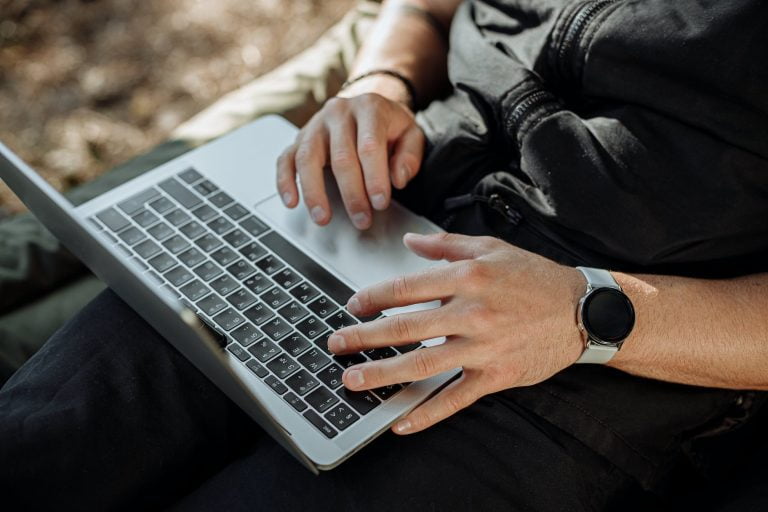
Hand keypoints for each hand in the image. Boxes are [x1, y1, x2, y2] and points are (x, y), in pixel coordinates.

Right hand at [275, 89, 424, 229]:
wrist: (366, 107)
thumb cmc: (389, 126)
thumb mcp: (411, 133)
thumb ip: (410, 156)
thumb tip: (397, 179)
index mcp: (369, 108)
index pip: (369, 146)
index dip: (374, 178)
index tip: (380, 203)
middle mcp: (338, 113)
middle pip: (340, 156)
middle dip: (351, 194)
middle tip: (361, 219)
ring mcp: (315, 125)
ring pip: (308, 158)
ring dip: (314, 192)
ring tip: (323, 218)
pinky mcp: (299, 138)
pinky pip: (285, 159)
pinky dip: (285, 181)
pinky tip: (291, 202)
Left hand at [328, 232, 585, 433]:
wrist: (582, 310)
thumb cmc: (535, 277)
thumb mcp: (492, 248)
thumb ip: (446, 245)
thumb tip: (409, 243)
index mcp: (467, 277)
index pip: (406, 288)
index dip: (372, 298)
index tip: (352, 306)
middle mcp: (472, 312)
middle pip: (405, 327)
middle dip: (364, 337)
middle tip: (336, 344)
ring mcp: (483, 347)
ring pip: (423, 364)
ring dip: (383, 374)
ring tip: (353, 380)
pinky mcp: (496, 375)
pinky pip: (456, 398)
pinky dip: (427, 413)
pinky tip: (401, 421)